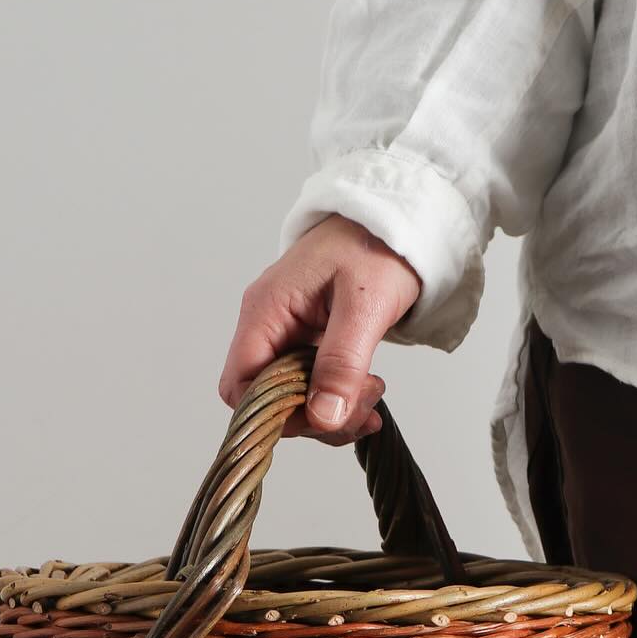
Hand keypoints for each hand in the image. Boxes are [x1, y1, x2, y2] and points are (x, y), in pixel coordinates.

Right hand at [219, 215, 422, 443]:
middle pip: (265, 397)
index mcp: (266, 310)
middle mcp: (267, 323)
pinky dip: (336, 396)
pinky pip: (309, 380)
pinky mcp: (307, 337)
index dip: (274, 414)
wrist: (397, 220)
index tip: (322, 417)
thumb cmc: (377, 245)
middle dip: (313, 415)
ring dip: (330, 409)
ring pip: (290, 394)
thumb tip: (323, 416)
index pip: (240, 385)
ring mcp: (286, 331)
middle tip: (360, 408)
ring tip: (371, 394)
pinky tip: (364, 393)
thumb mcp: (365, 306)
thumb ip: (342, 362)